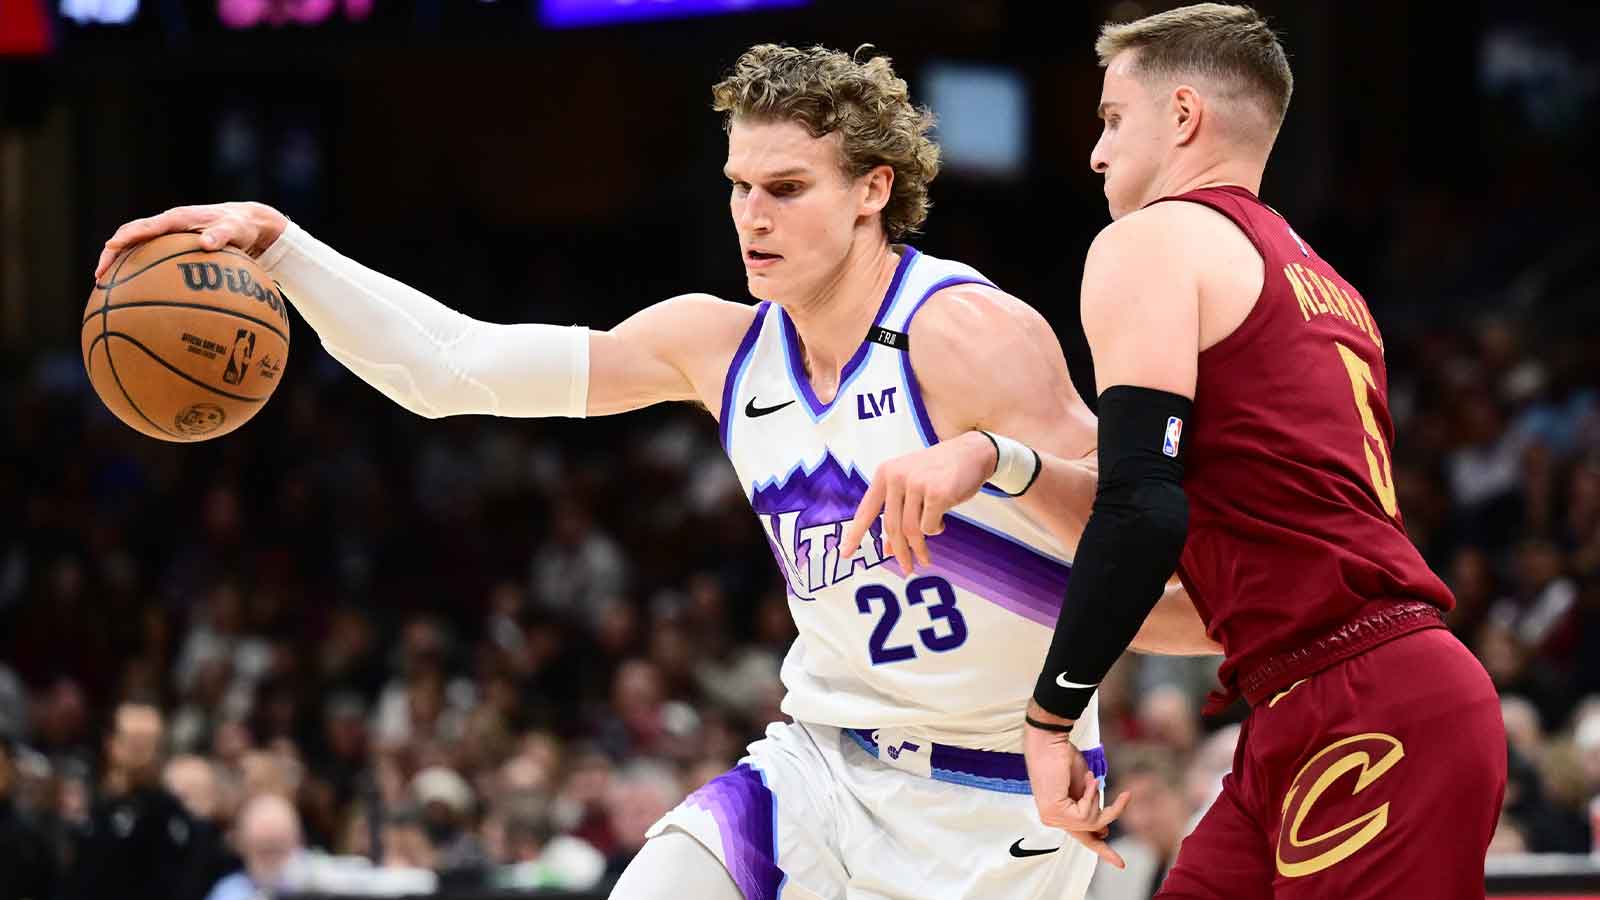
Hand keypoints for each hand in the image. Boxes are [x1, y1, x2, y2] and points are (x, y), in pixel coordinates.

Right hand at [95, 201, 288, 279]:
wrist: (246, 222)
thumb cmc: (241, 226)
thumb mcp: (236, 229)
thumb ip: (222, 235)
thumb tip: (207, 244)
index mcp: (176, 219)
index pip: (143, 227)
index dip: (125, 238)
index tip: (110, 250)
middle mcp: (167, 225)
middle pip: (130, 237)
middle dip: (112, 255)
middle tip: (99, 278)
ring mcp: (168, 236)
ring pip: (137, 248)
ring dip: (121, 265)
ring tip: (107, 289)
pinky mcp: (173, 246)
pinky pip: (151, 257)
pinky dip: (139, 271)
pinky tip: (136, 294)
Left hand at [839, 430, 996, 573]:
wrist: (973, 452)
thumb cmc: (941, 471)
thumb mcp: (912, 486)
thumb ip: (898, 512)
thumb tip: (889, 549)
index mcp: (885, 473)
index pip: (866, 509)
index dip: (855, 534)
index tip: (845, 553)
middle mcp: (897, 477)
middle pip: (892, 526)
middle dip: (899, 552)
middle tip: (906, 569)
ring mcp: (917, 484)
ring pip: (911, 530)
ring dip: (919, 549)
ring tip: (925, 559)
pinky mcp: (937, 494)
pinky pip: (930, 526)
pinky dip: (936, 530)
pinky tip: (942, 523)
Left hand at [1023, 699, 1129, 868]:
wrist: (1049, 741)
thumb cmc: (1063, 757)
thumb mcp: (1083, 786)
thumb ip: (1091, 807)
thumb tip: (1103, 830)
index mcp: (1060, 813)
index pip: (1083, 837)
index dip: (1103, 850)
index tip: (1121, 864)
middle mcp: (1054, 819)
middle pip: (1093, 832)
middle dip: (1112, 812)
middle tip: (1125, 796)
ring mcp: (1053, 818)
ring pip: (1093, 822)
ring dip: (1096, 796)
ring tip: (1088, 777)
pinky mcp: (1055, 813)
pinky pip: (1086, 814)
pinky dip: (1090, 794)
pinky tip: (1084, 778)